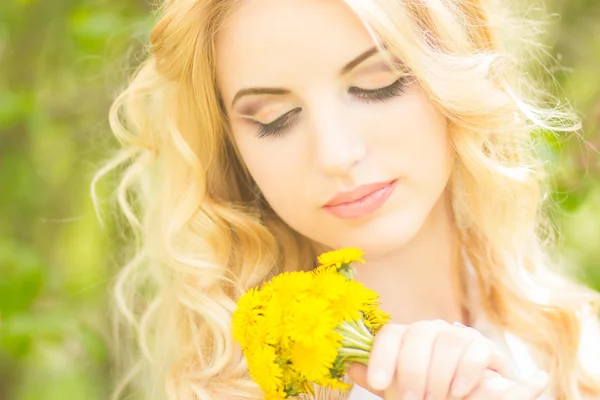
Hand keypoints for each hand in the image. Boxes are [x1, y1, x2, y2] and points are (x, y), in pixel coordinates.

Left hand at [346, 319, 544, 398]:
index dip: (381, 355)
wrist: (472, 398)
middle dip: (413, 370)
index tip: (378, 382)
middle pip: (418, 333)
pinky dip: (465, 372)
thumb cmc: (432, 393)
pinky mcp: (485, 346)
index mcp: (407, 338)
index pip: (390, 333)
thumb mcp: (402, 390)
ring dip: (439, 374)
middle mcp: (431, 330)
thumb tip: (350, 366)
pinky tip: (458, 392)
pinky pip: (475, 349)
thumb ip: (381, 380)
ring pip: (447, 340)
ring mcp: (459, 335)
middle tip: (412, 399)